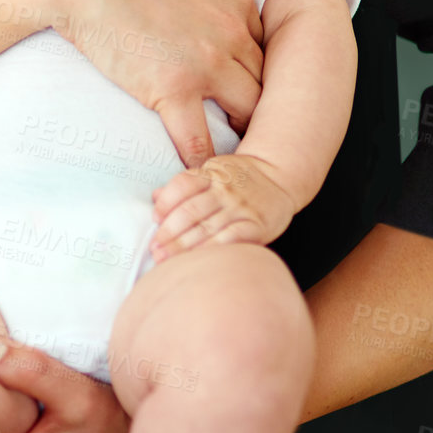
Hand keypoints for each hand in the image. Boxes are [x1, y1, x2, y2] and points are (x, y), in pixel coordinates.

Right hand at [20, 0, 263, 168]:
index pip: (263, 40)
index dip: (252, 60)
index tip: (241, 75)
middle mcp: (231, 32)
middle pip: (264, 80)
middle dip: (260, 100)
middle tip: (249, 121)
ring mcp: (205, 65)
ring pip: (248, 111)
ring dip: (243, 131)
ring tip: (236, 150)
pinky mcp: (172, 91)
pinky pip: (200, 140)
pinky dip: (204, 161)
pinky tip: (201, 175)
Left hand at [150, 152, 295, 259]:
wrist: (278, 178)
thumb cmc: (239, 179)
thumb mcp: (212, 172)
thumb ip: (186, 185)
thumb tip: (155, 197)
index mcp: (211, 173)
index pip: (182, 186)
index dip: (165, 203)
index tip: (154, 220)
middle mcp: (224, 190)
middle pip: (190, 211)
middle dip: (168, 232)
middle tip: (154, 249)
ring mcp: (240, 207)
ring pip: (207, 228)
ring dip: (183, 246)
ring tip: (165, 259)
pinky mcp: (256, 224)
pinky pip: (231, 238)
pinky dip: (212, 249)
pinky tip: (198, 260)